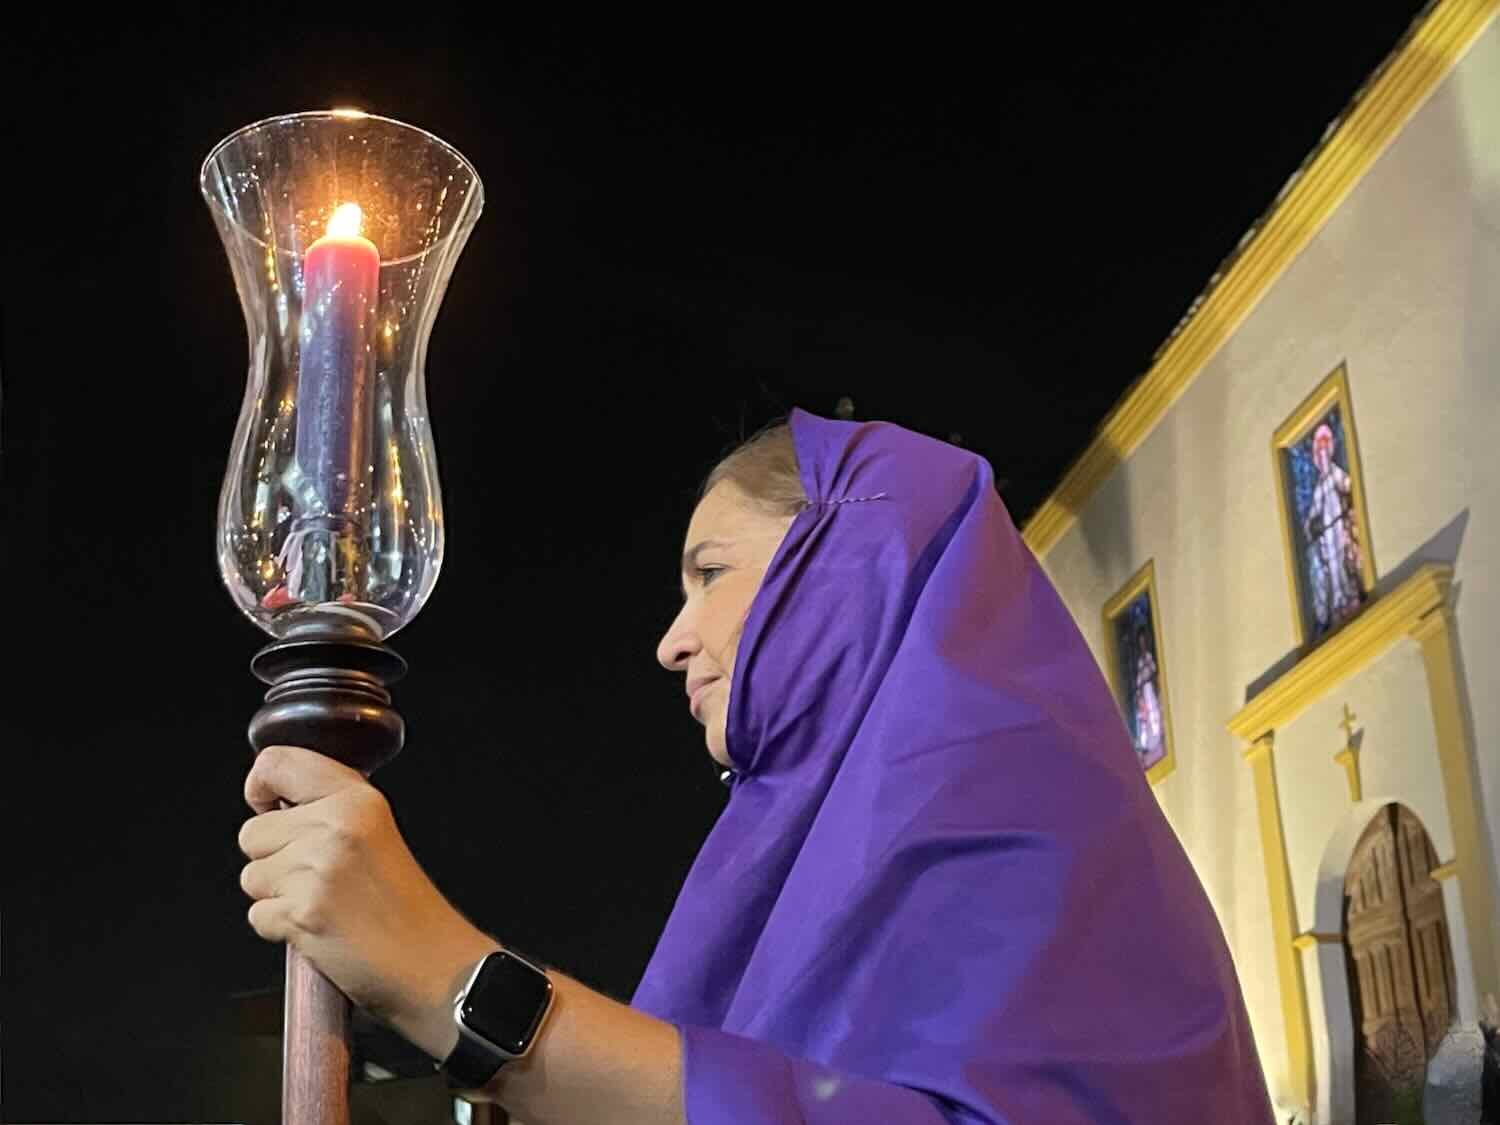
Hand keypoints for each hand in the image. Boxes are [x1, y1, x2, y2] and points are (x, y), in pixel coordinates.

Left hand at [238, 745, 498, 1058]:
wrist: (433, 964)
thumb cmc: (408, 907)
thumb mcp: (379, 832)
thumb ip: (332, 809)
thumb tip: (278, 801)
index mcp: (357, 800)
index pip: (275, 763)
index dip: (261, 787)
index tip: (270, 806)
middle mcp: (335, 827)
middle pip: (252, 832)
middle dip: (272, 858)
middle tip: (317, 876)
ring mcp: (317, 870)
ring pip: (251, 876)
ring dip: (276, 896)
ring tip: (322, 903)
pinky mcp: (302, 913)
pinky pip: (258, 915)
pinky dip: (280, 927)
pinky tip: (318, 928)